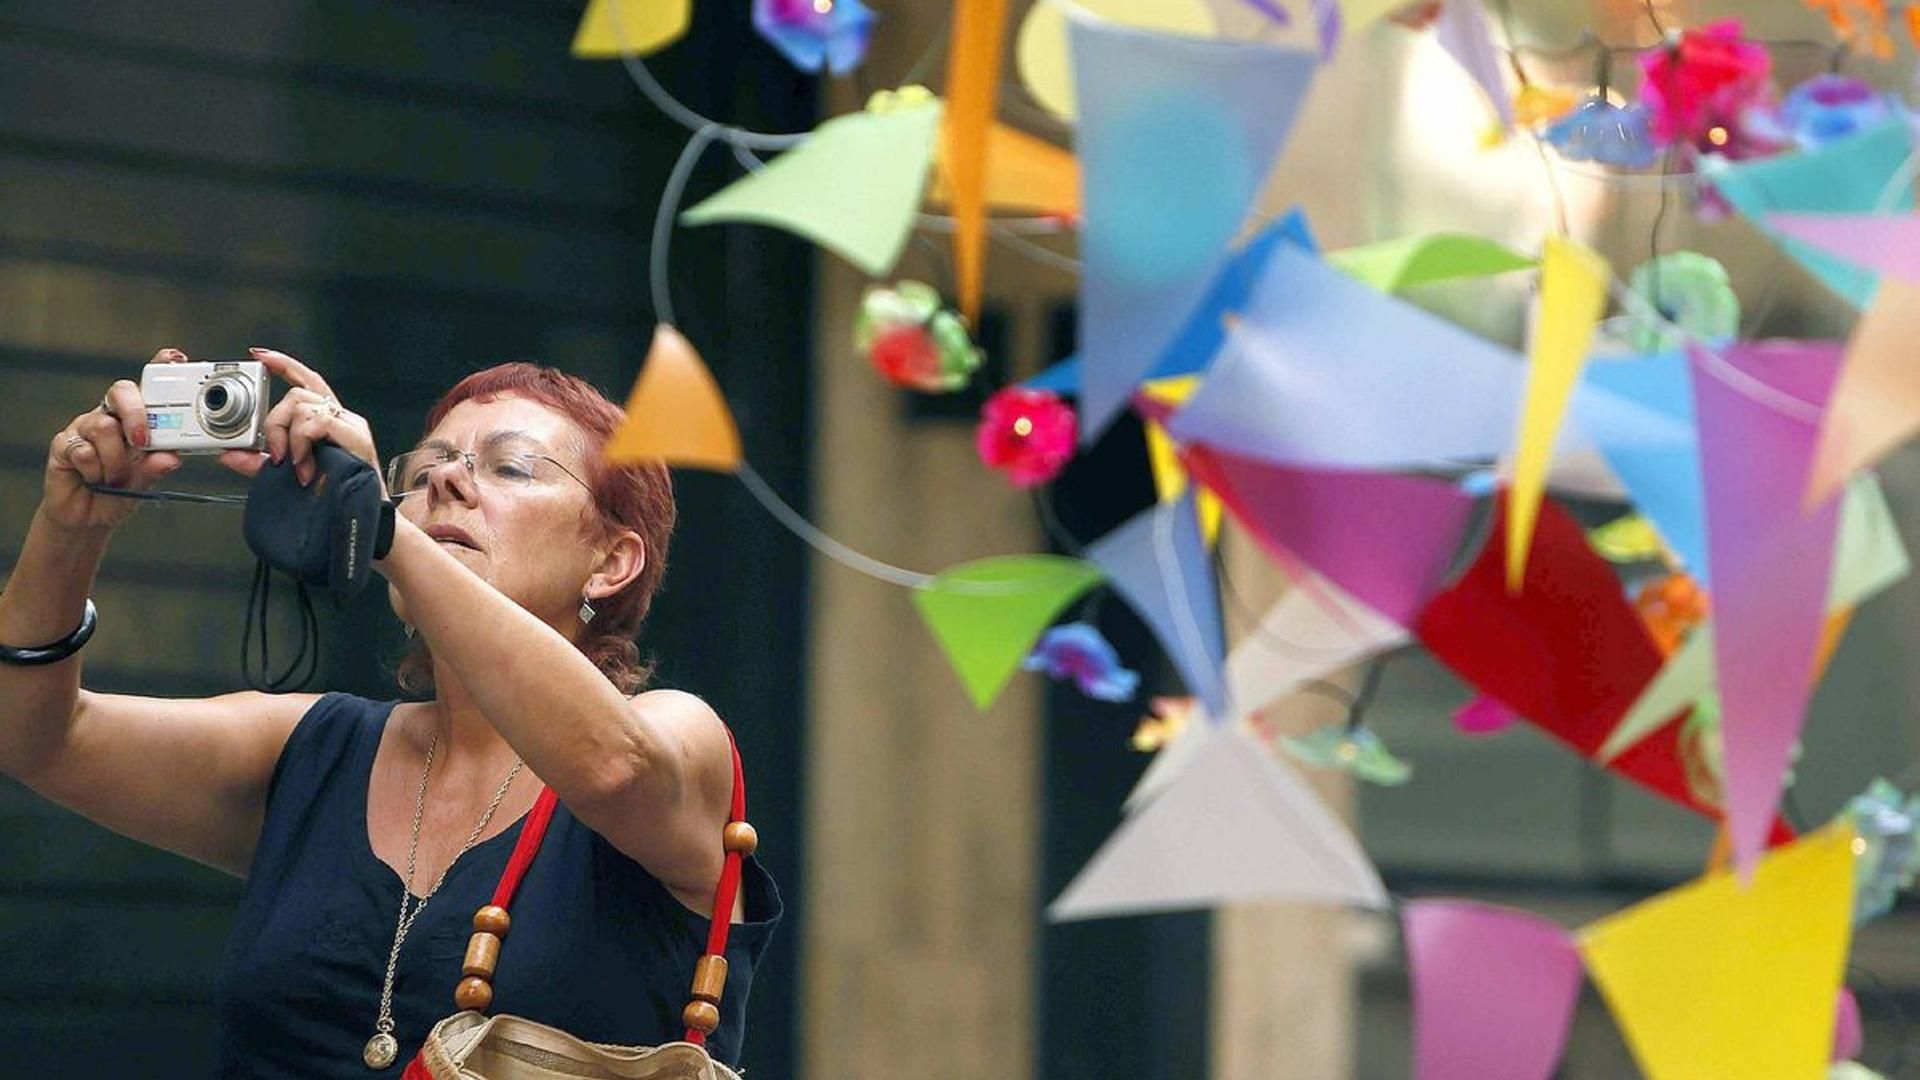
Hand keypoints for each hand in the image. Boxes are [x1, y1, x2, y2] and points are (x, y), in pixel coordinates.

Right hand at [40, 348, 186, 533]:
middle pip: (120, 391)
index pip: (146, 387)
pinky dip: (94, 470)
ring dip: (115, 460)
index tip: (174, 358)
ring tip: (115, 477)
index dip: (158, 368)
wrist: (87, 517)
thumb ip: (156, 467)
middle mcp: (109, 417)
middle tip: (143, 442)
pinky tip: (94, 479)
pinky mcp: (63, 444)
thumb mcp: (145, 482)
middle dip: (136, 414)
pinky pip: (82, 450)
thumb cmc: (118, 492)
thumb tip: (171, 457)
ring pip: (103, 427)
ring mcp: (83, 428)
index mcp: (134, 420)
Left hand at [223, 348, 381, 493]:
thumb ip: (258, 462)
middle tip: (274, 453)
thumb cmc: (335, 495)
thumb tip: (229, 454)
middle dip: (275, 422)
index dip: (283, 365)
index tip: (260, 356)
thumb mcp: (286, 475)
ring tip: (294, 464)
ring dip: (289, 436)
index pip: (306, 381)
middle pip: (297, 394)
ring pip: (303, 406)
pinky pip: (318, 422)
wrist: (361, 518)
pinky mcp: (356, 435)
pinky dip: (303, 441)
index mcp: (328, 421)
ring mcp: (350, 424)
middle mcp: (341, 417)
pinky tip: (303, 463)